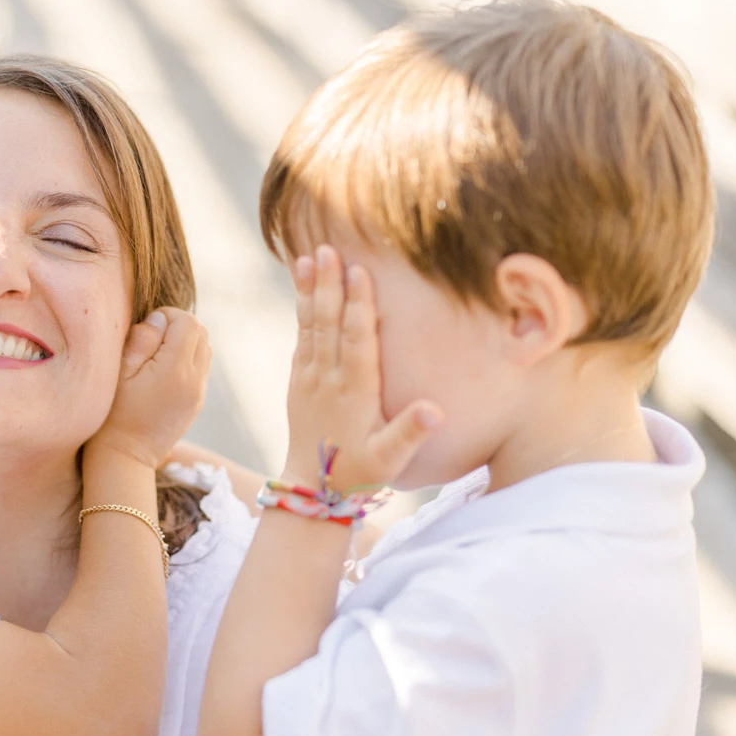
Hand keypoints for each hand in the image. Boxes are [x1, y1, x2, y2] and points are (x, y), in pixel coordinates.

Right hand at [91, 307, 211, 467]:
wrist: (125, 456)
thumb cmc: (113, 413)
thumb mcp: (119, 372)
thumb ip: (142, 340)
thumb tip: (159, 320)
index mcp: (175, 369)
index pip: (187, 322)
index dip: (166, 316)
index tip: (146, 328)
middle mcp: (195, 380)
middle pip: (201, 332)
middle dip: (178, 327)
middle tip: (151, 339)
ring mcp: (199, 393)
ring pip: (205, 349)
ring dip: (185, 343)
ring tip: (157, 355)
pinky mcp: (197, 402)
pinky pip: (202, 368)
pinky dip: (188, 360)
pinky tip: (163, 372)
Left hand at [282, 246, 441, 492]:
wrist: (315, 487)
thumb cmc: (361, 472)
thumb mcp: (390, 460)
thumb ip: (411, 433)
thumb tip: (436, 411)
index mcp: (354, 393)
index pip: (358, 341)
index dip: (359, 306)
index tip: (359, 271)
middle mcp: (328, 380)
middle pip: (330, 324)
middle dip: (330, 285)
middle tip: (327, 248)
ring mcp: (310, 377)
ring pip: (311, 325)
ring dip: (311, 290)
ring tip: (308, 256)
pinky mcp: (299, 379)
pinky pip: (301, 336)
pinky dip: (302, 308)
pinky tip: (303, 284)